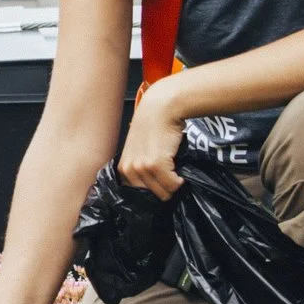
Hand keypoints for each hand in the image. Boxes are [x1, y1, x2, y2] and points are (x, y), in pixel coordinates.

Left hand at [118, 81, 186, 200]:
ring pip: (162, 192)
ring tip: (175, 174)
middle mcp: (130, 169)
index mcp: (123, 168)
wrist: (161, 108)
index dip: (152, 191)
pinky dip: (179, 183)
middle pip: (150, 195)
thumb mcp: (139, 149)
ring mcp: (142, 167)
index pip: (137, 193)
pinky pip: (172, 184)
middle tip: (170, 179)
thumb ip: (140, 167)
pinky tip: (180, 174)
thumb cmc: (153, 126)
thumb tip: (154, 186)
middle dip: (163, 190)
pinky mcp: (156, 164)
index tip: (161, 185)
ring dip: (172, 186)